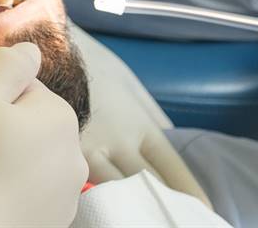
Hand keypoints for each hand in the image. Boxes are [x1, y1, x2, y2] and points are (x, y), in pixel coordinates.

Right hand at [66, 25, 210, 205]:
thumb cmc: (94, 68)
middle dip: (161, 206)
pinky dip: (93, 200)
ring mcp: (88, 150)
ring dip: (126, 208)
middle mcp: (119, 141)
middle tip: (172, 218)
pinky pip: (80, 186)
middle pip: (146, 187)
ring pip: (113, 193)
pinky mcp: (58, 154)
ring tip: (137, 218)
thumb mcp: (132, 87)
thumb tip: (174, 144)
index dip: (189, 193)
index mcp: (141, 125)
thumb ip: (153, 118)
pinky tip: (99, 209)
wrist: (52, 47)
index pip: (172, 169)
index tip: (204, 211)